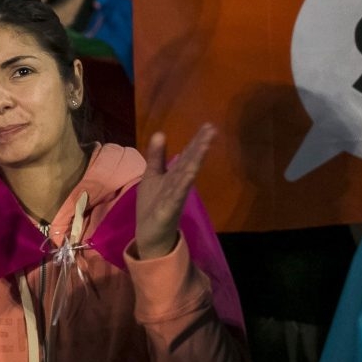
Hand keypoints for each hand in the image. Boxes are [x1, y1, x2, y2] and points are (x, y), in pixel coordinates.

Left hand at [133, 124, 215, 258]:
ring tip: (204, 145)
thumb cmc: (153, 204)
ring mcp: (175, 196)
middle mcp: (178, 184)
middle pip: (191, 162)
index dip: (197, 141)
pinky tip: (188, 173)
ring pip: (187, 176)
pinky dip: (182, 184)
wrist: (150, 234)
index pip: (188, 155)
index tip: (209, 126)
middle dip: (200, 146)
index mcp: (174, 175)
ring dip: (195, 161)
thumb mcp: (152, 175)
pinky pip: (177, 195)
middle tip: (212, 129)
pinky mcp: (169, 209)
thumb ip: (157, 156)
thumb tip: (160, 133)